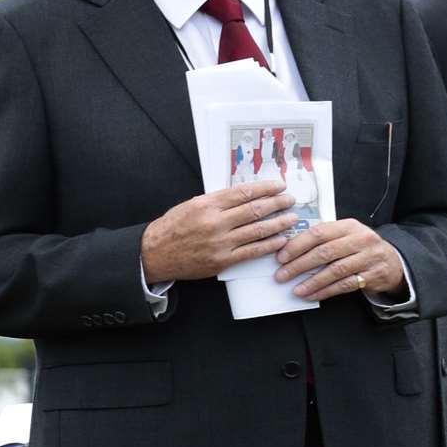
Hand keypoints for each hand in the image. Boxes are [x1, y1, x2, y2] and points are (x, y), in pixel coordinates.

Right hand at [140, 180, 296, 282]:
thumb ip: (216, 201)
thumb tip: (244, 195)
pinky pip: (252, 251)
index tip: (278, 186)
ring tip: (291, 218)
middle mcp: (215, 222)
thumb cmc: (172, 228)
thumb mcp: (190, 205)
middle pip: (255, 210)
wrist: (155, 253)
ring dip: (279, 223)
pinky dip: (269, 245)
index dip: (265, 188)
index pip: (244, 192)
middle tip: (291, 200)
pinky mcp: (222, 260)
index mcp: (207, 204)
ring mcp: (220, 242)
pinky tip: (280, 240)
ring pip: (257, 230)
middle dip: (277, 203)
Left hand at [273, 219, 406, 301]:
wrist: (392, 261)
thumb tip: (288, 249)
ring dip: (312, 281)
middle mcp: (360, 239)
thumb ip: (322, 238)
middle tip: (282, 275)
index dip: (297, 245)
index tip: (281, 257)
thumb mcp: (345, 235)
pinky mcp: (373, 275)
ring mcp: (368, 257)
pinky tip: (312, 295)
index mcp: (348, 226)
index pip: (318, 233)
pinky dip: (326, 291)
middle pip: (325, 252)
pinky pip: (345, 285)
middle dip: (299, 265)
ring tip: (296, 289)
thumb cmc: (359, 247)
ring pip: (335, 270)